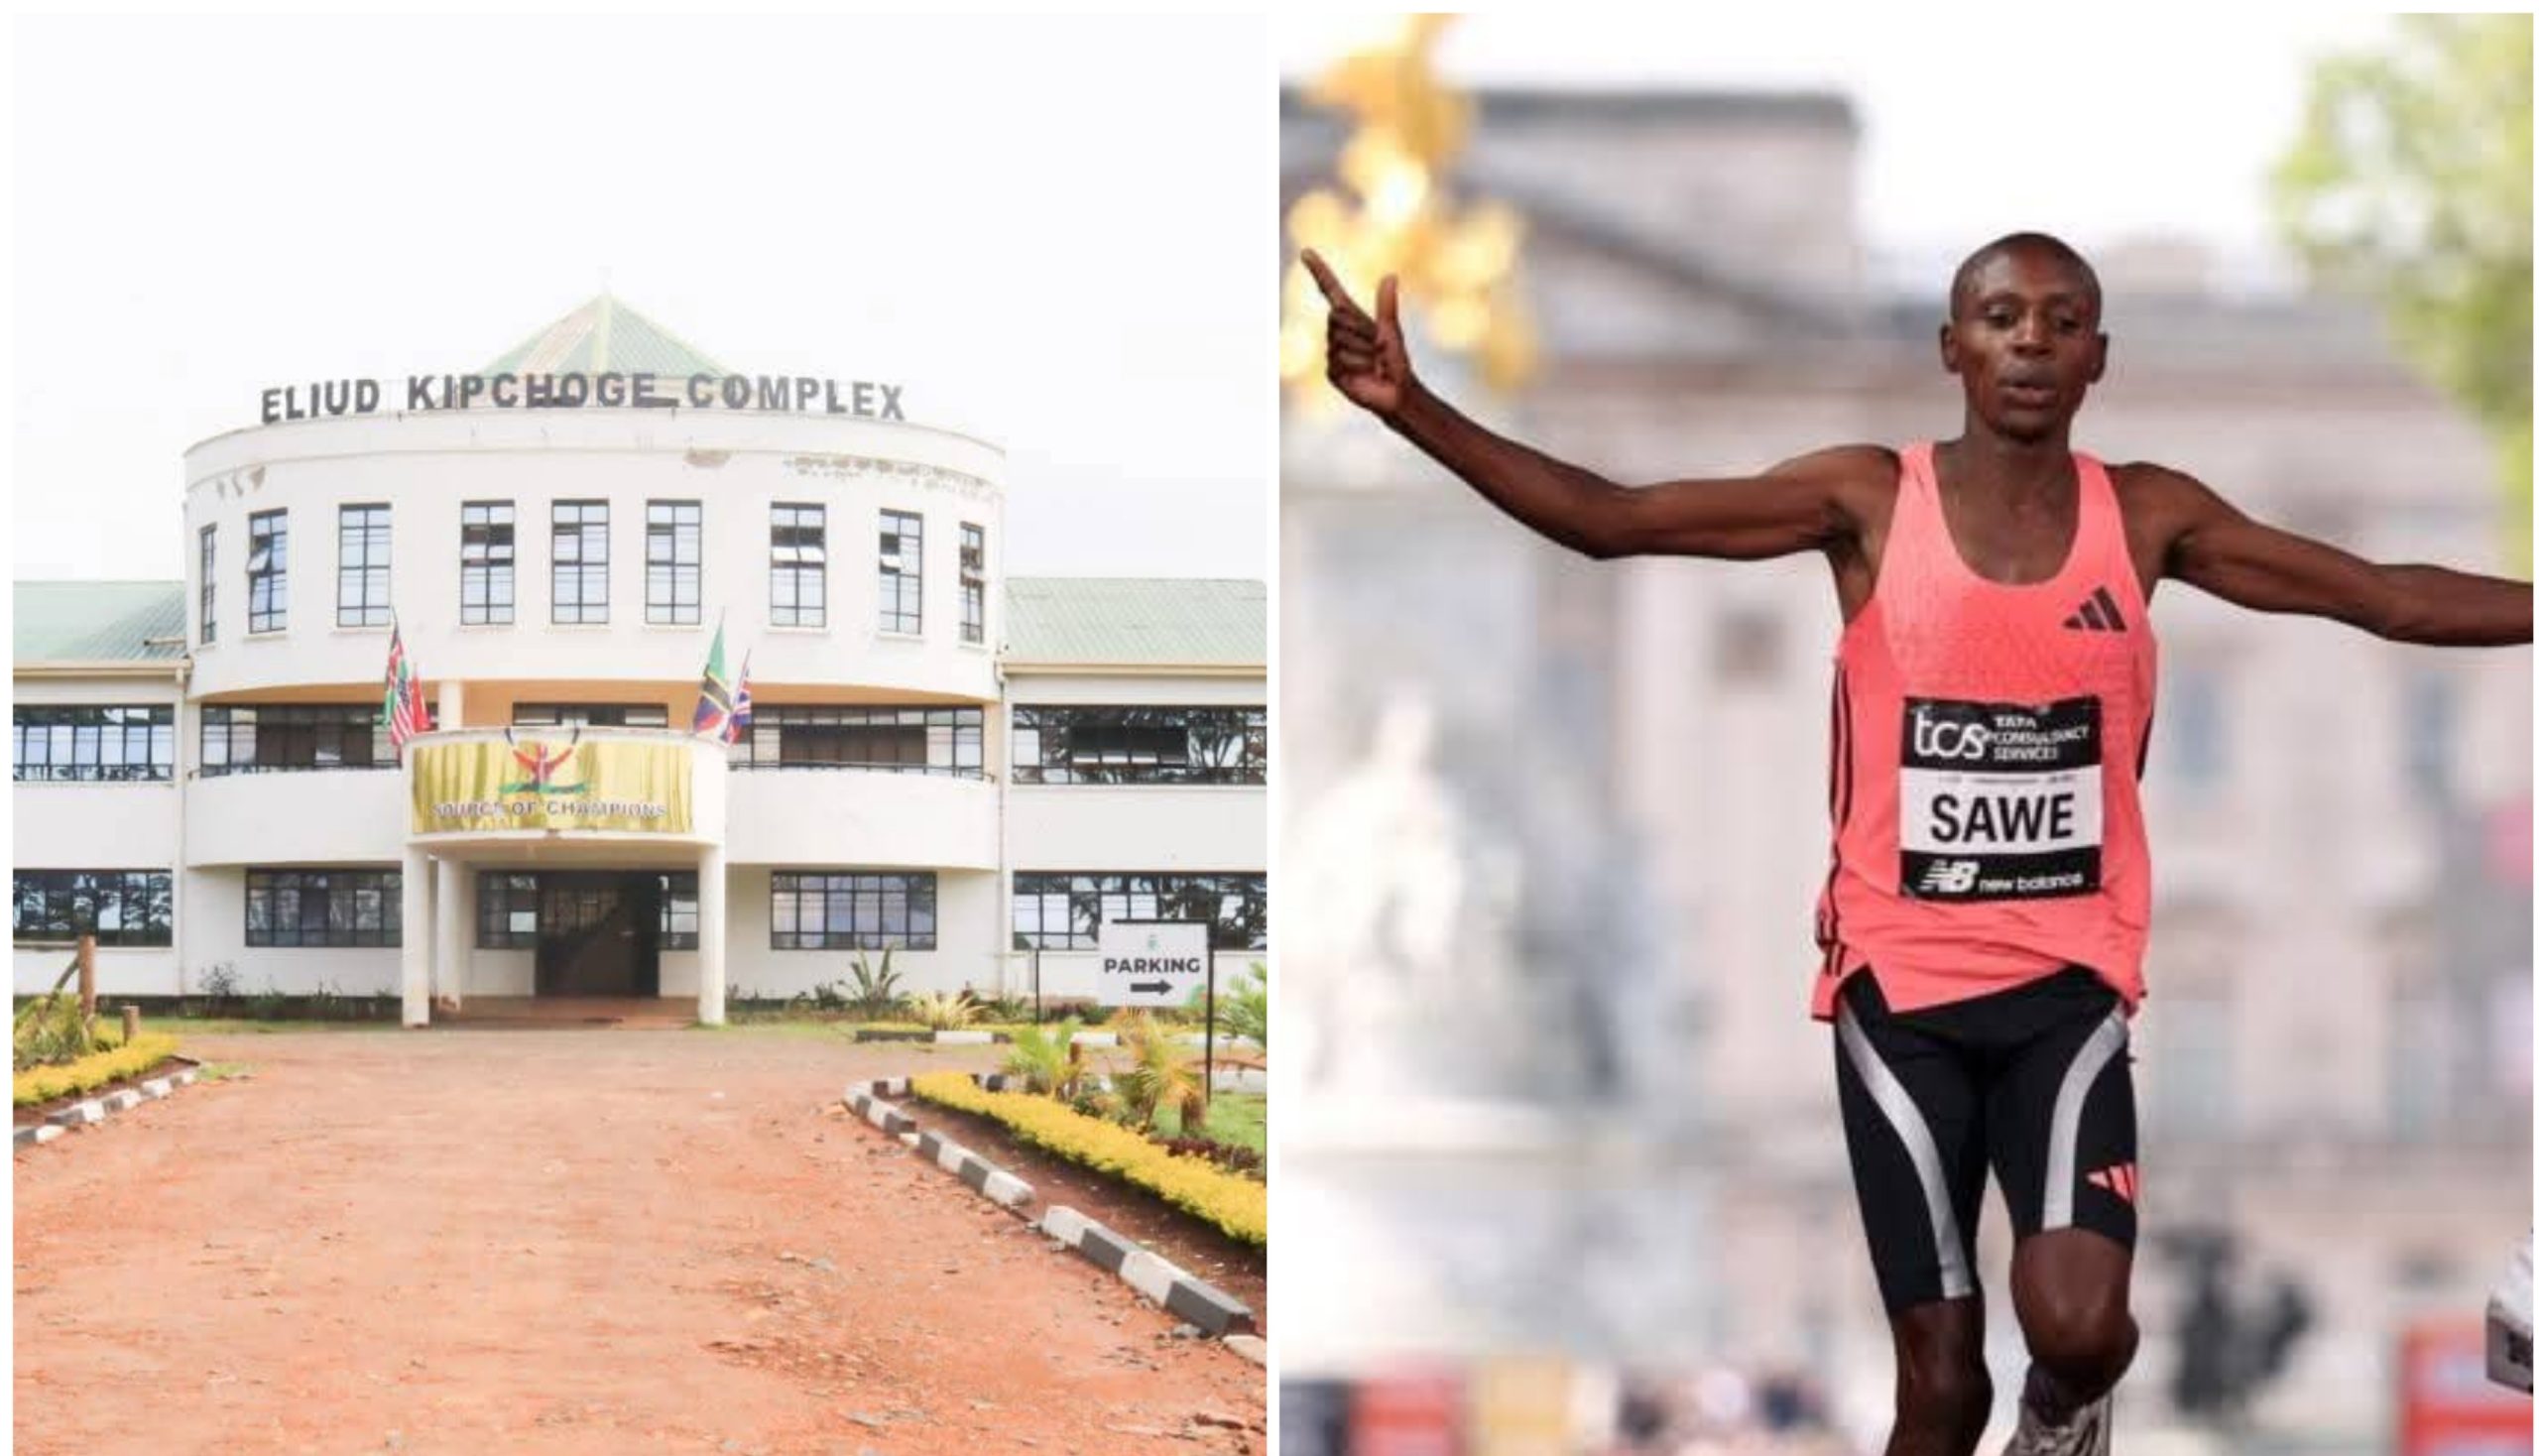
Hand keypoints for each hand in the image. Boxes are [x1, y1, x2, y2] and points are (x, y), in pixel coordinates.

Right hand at [1302, 249, 1413, 417]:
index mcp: (1351, 318)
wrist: (1396, 392)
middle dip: (1360, 330)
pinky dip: (1358, 366)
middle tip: (1377, 347)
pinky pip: (1339, 360)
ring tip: (1373, 363)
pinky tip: (1365, 374)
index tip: (1306, 251)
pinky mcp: (1332, 372)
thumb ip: (1386, 305)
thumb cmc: (1395, 361)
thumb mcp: (1390, 330)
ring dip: (1363, 351)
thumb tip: (1390, 276)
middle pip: (1335, 316)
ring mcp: (1332, 352)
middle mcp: (1337, 332)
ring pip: (1338, 340)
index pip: (1329, 290)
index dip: (1319, 271)